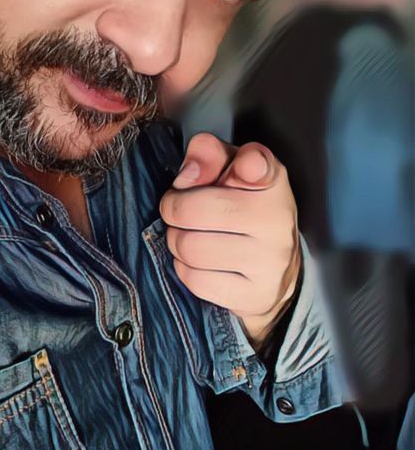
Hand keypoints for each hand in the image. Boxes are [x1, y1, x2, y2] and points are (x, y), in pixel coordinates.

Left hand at [159, 133, 300, 348]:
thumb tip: (188, 173)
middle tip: (177, 210)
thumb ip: (207, 154)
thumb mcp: (229, 167)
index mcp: (271, 179)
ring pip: (190, 248)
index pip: (255, 163)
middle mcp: (277, 220)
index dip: (238, 164)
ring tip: (187, 234)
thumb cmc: (243, 205)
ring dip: (176, 240)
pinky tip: (197, 261)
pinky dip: (185, 269)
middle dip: (173, 209)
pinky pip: (195, 280)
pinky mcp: (256, 295)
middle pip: (194, 211)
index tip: (237, 169)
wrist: (275, 267)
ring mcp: (270, 262)